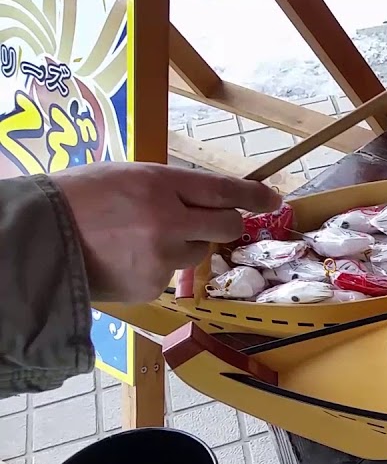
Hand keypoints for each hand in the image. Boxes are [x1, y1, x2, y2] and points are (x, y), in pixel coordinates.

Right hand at [51, 162, 281, 302]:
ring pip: (197, 251)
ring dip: (182, 245)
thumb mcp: (126, 177)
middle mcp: (168, 220)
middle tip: (208, 221)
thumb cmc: (78, 199)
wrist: (37, 239)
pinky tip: (126, 259)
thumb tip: (213, 198)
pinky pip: (170, 275)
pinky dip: (156, 268)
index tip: (272, 199)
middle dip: (224, 223)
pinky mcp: (153, 285)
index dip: (252, 195)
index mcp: (159, 184)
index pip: (222, 189)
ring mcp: (161, 257)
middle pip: (226, 226)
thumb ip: (170, 188)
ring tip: (139, 238)